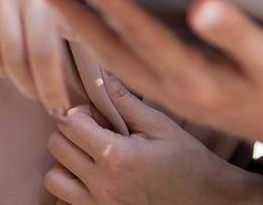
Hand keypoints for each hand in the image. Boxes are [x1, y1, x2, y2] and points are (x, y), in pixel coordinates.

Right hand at [0, 0, 76, 112]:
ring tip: (32, 89)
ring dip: (20, 82)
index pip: (48, 51)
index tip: (64, 106)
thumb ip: (83, 21)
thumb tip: (111, 58)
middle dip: (39, 89)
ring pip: (4, 56)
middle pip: (26, 56)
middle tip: (50, 104)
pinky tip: (9, 72)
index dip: (54, 85)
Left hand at [43, 78, 262, 204]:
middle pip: (56, 147)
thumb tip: (100, 72)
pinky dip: (71, 188)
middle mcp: (103, 186)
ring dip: (66, 162)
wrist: (210, 203)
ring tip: (92, 155)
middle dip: (71, 132)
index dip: (79, 111)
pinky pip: (63, 202)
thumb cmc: (189, 162)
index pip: (69, 123)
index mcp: (118, 157)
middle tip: (96, 131)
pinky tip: (94, 178)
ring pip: (53, 178)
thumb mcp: (161, 125)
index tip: (97, 113)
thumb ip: (126, 100)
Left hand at [49, 0, 262, 159]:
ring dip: (89, 35)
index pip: (145, 35)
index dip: (113, 3)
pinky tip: (100, 30)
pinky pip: (133, 72)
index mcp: (198, 79)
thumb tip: (201, 2)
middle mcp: (178, 92)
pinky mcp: (181, 97)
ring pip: (120, 64)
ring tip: (63, 4)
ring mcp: (176, 98)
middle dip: (82, 21)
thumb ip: (236, 29)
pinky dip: (111, 48)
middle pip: (118, 53)